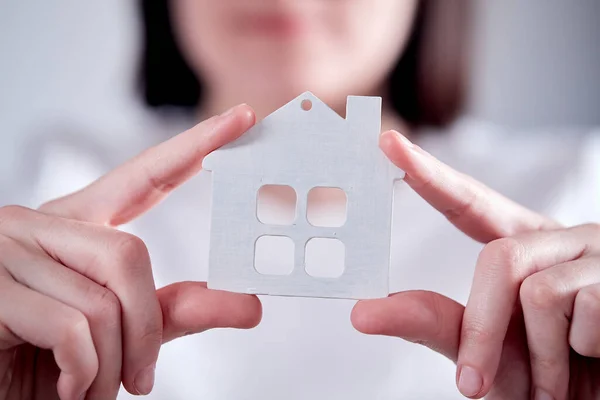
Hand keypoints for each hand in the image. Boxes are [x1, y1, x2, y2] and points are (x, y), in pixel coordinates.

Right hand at [0, 105, 261, 399]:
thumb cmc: (46, 362)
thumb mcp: (118, 334)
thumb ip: (174, 312)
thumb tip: (249, 305)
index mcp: (75, 228)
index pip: (145, 176)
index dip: (194, 146)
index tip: (242, 119)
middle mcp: (39, 225)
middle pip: (130, 255)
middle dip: (144, 328)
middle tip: (139, 378)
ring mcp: (8, 249)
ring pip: (104, 298)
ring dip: (110, 362)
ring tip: (86, 387)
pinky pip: (72, 328)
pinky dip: (83, 371)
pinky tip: (63, 384)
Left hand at [352, 131, 599, 399]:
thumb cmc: (545, 381)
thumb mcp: (484, 353)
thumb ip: (433, 325)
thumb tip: (360, 313)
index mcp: (523, 247)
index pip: (471, 204)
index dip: (431, 175)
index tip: (388, 143)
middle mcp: (558, 241)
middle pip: (499, 260)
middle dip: (481, 329)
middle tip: (474, 382)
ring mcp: (596, 255)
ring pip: (538, 292)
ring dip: (541, 357)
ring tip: (558, 382)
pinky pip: (585, 310)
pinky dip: (580, 354)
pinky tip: (598, 358)